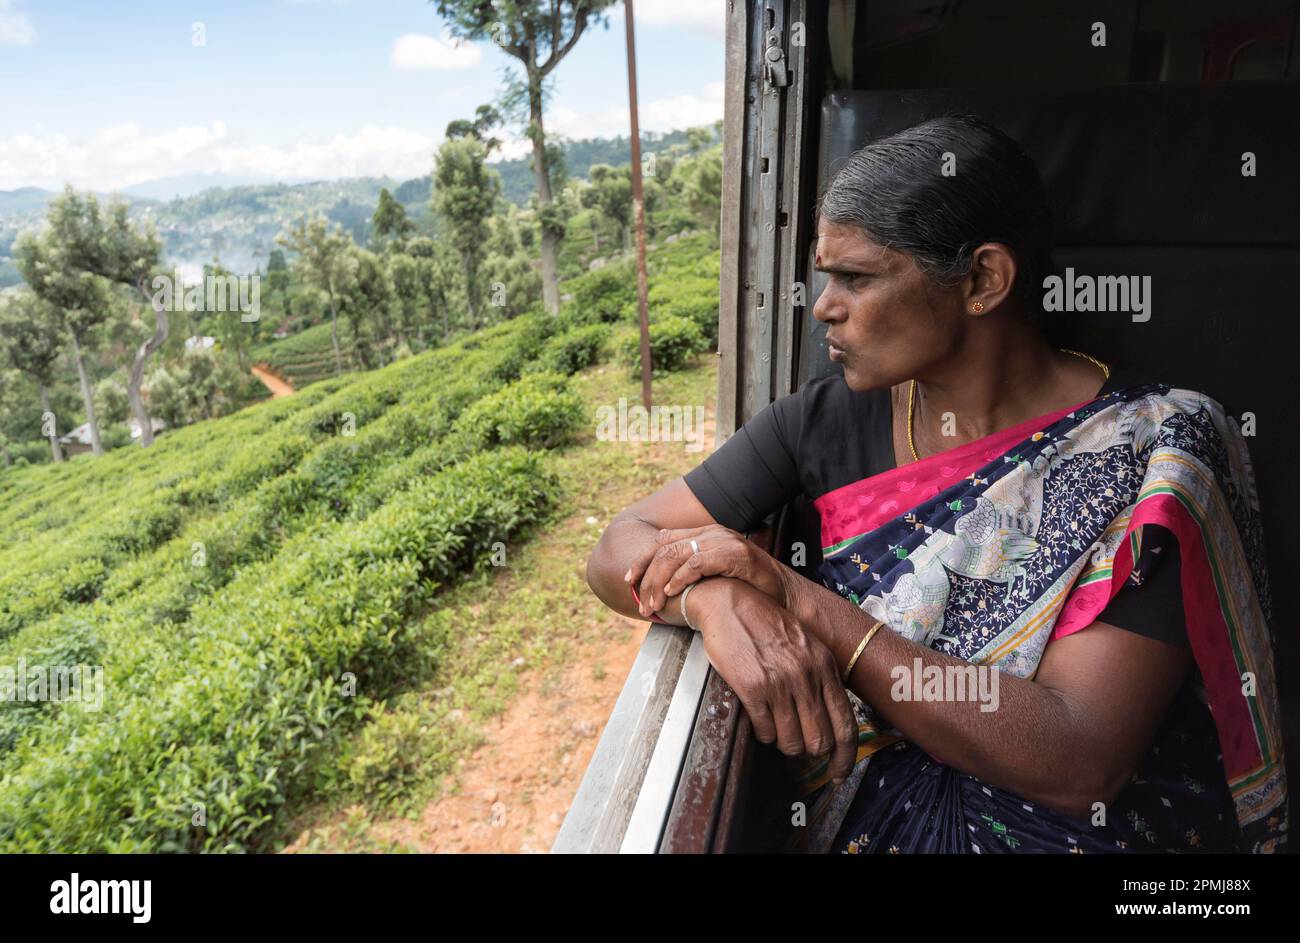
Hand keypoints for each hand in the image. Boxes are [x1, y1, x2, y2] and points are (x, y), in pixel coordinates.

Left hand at [624, 524, 786, 616]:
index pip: (664, 541)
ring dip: (659, 582)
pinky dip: (681, 578)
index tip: (630, 581)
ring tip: (653, 604)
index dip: (643, 560)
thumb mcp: (716, 575)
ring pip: (676, 555)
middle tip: (640, 601)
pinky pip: (698, 562)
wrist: (785, 595)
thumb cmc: (749, 588)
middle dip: (647, 575)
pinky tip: (673, 592)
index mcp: (706, 534)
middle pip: (665, 548)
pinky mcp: (735, 555)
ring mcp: (724, 542)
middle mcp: (713, 533)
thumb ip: (694, 570)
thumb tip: (664, 579)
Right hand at [691, 580, 857, 783]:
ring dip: (784, 743)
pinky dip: (764, 734)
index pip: (845, 725)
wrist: (730, 602)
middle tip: (798, 745)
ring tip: (776, 729)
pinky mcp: (753, 688)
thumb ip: (820, 675)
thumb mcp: (806, 644)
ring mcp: (780, 683)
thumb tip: (828, 716)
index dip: (845, 757)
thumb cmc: (766, 623)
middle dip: (809, 750)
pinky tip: (760, 720)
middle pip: (820, 741)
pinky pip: (765, 731)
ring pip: (792, 742)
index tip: (839, 772)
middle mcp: (806, 676)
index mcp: (824, 666)